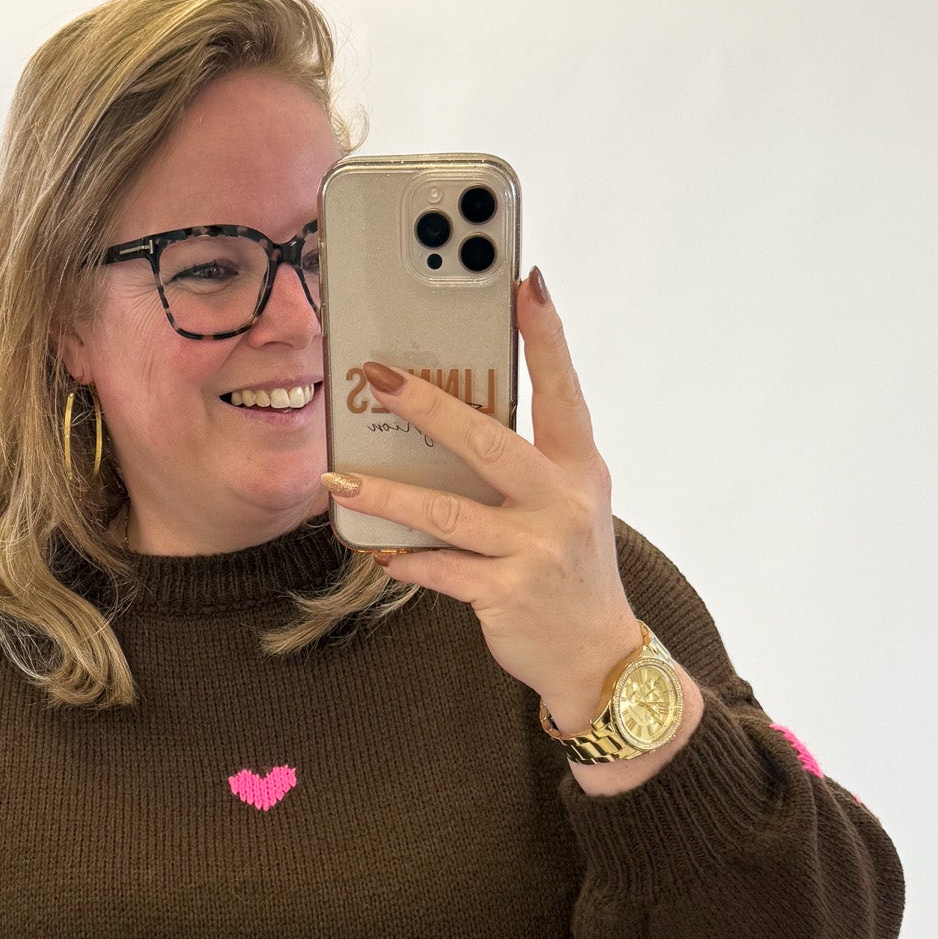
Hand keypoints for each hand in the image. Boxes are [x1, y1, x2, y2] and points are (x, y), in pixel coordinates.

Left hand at [320, 268, 645, 734]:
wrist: (598, 656)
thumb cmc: (569, 568)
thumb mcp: (568, 503)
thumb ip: (524, 463)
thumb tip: (446, 422)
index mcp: (578, 466)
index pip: (562, 389)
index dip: (545, 336)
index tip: (525, 282)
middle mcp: (561, 501)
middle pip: (486, 440)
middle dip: (427, 405)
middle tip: (377, 376)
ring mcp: (535, 549)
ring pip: (447, 511)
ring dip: (386, 493)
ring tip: (339, 479)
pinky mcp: (507, 593)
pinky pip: (441, 569)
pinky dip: (406, 559)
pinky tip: (377, 548)